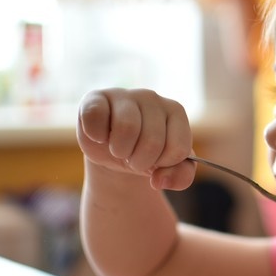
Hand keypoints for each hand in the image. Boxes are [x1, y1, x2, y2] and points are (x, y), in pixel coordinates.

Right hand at [77, 88, 196, 189]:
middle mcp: (152, 98)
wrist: (113, 153)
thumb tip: (159, 181)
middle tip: (133, 156)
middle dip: (140, 161)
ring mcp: (123, 95)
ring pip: (127, 128)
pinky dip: (96, 135)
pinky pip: (95, 115)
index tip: (156, 159)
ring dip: (119, 150)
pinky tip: (100, 136)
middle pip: (152, 142)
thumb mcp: (169, 170)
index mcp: (175, 112)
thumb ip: (180, 177)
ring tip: (118, 148)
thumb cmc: (146, 155)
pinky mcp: (96, 97)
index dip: (163, 164)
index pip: (178, 149)